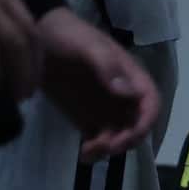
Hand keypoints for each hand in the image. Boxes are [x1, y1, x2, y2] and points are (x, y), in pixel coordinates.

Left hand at [35, 8, 161, 162]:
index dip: (146, 122)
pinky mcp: (85, 118)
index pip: (150, 103)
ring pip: (119, 137)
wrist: (38, 36)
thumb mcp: (87, 46)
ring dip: (109, 149)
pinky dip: (95, 151)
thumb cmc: (67, 35)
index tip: (130, 135)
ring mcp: (104, 108)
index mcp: (129, 75)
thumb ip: (107, 66)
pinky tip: (83, 154)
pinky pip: (98, 140)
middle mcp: (121, 95)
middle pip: (137, 125)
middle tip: (104, 146)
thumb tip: (127, 93)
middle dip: (126, 140)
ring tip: (87, 151)